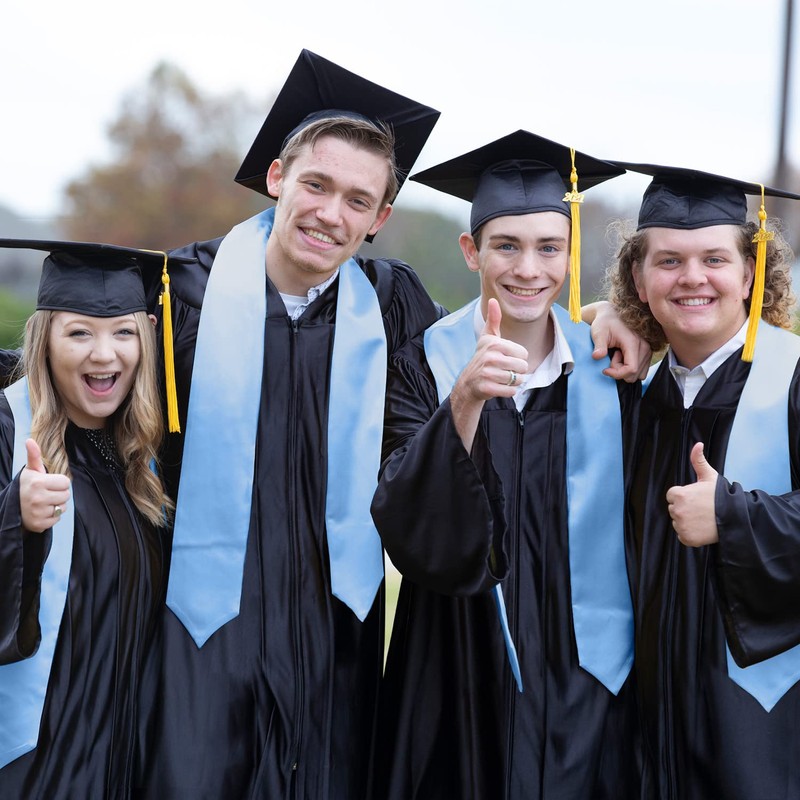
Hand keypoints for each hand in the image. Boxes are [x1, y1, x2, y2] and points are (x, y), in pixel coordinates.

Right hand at [19, 439, 70, 532]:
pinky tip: (41, 512)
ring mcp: (38, 512)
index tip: (48, 484)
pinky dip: (51, 517)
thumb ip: (34, 455)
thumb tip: (30, 440)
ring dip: (56, 506)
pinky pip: (57, 519)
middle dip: (59, 494)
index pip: (66, 482)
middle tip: (46, 494)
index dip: (59, 483)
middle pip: (66, 495)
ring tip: (43, 503)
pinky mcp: (39, 524)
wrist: (12, 508)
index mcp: (38, 482)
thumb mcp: (30, 470)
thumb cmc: (26, 487)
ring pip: (63, 508)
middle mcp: (37, 497)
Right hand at [448, 299, 528, 451]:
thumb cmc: (483, 357)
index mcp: (494, 344)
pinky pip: (511, 391)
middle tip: (504, 370)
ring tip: (502, 378)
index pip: (524, 353)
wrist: (469, 382)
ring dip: (513, 382)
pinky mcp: (487, 388)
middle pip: (523, 367)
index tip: (505, 359)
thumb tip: (493, 299)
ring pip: (518, 380)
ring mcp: (488, 373)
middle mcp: (490, 357)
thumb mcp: (487, 338)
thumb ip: (493, 320)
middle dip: (517, 371)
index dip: (518, 358)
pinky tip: (499, 387)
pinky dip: (508, 391)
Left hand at [586, 301, 650, 382]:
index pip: (631, 369)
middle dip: (619, 370)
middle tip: (612, 356)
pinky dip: (630, 368)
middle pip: (634, 373)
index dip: (617, 374)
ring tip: (617, 354)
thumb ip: (599, 345)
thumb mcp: (598, 333)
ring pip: (638, 373)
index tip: (605, 369)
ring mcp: (648, 350)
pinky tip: (623, 356)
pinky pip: (641, 370)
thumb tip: (597, 356)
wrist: (611, 316)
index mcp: (633, 342)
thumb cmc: (605, 323)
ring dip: (625, 369)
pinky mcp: (647, 352)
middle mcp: (644, 346)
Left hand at [665, 442, 718, 546]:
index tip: (697, 498)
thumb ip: (698, 460)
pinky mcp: (686, 538)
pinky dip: (690, 534)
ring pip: (678, 522)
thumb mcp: (709, 476)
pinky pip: (682, 535)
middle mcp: (677, 510)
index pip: (672, 496)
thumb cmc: (721, 496)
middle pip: (674, 509)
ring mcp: (681, 525)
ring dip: (687, 521)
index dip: (684, 496)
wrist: (735, 517)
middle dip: (685, 508)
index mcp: (678, 494)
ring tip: (703, 518)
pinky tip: (702, 528)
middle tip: (701, 509)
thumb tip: (698, 444)